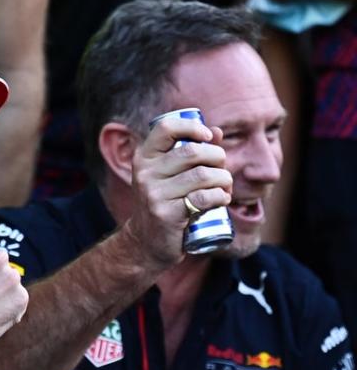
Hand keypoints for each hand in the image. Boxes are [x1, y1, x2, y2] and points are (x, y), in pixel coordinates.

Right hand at [125, 116, 231, 266]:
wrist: (146, 241)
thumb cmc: (165, 202)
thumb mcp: (170, 175)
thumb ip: (192, 152)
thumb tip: (217, 132)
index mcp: (144, 158)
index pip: (165, 128)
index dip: (191, 127)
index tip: (208, 137)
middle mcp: (146, 173)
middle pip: (193, 151)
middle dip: (218, 158)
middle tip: (222, 171)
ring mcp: (154, 194)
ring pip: (202, 175)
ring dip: (224, 180)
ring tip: (225, 188)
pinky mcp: (166, 214)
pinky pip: (203, 198)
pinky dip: (220, 197)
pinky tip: (222, 200)